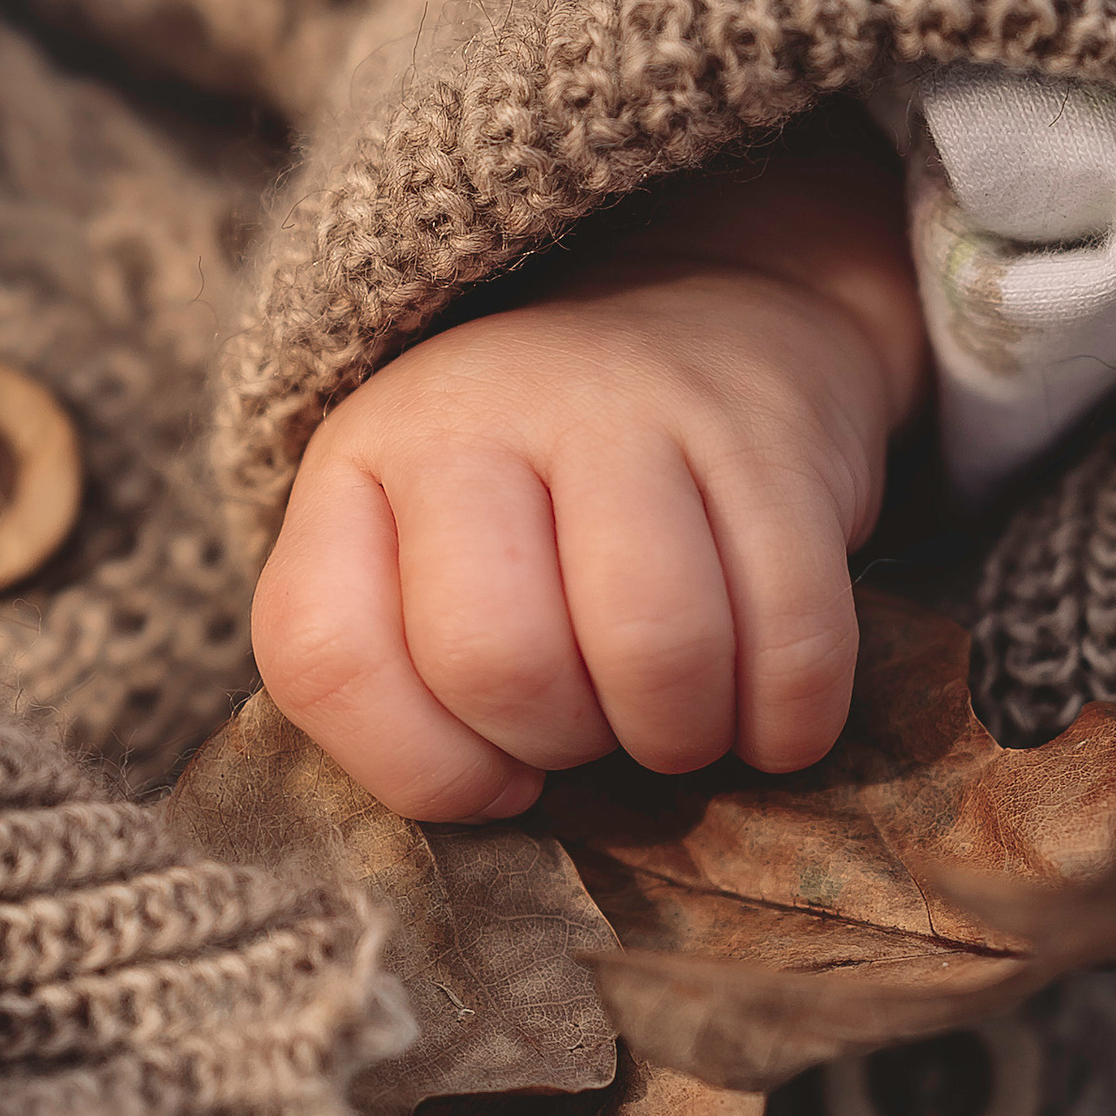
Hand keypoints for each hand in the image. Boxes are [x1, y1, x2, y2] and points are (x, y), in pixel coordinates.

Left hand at [251, 137, 926, 819]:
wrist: (704, 320)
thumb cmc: (546, 504)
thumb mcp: (418, 555)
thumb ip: (397, 681)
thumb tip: (495, 795)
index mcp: (361, 464)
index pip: (322, 655)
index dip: (414, 764)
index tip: (488, 767)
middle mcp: (477, 414)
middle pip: (496, 661)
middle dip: (560, 744)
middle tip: (594, 725)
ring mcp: (629, 409)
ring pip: (653, 648)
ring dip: (680, 737)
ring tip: (679, 715)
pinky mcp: (767, 435)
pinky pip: (793, 636)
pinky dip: (789, 719)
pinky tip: (768, 709)